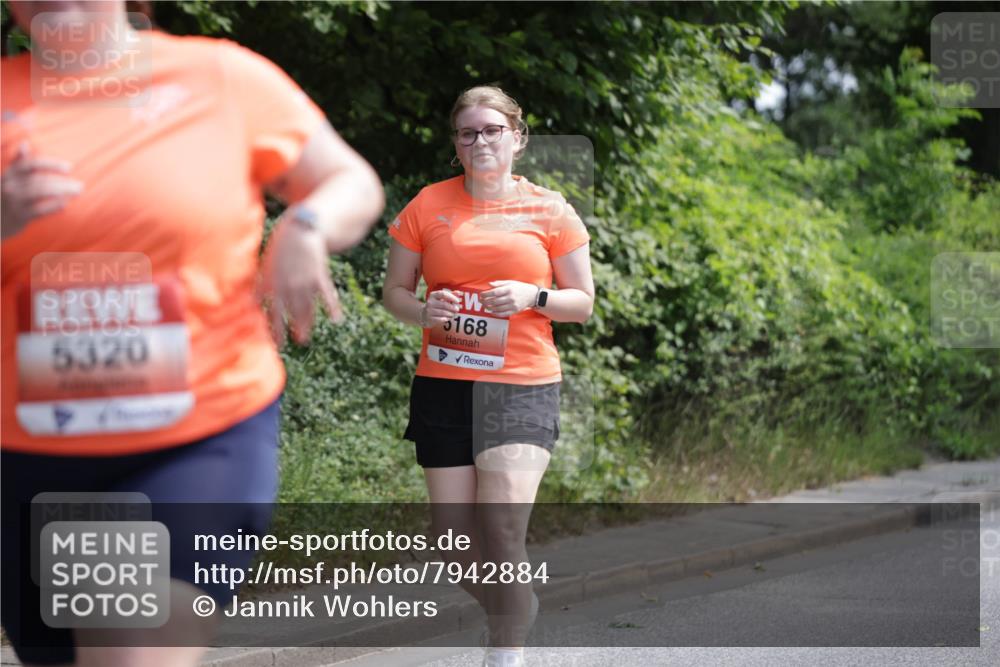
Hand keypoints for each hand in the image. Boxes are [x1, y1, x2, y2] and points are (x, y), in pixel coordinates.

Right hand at [1, 142, 82, 239]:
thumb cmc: (7, 194)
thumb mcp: (10, 177)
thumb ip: (19, 162)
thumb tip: (25, 143)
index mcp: (11, 173)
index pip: (31, 164)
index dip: (51, 165)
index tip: (69, 168)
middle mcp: (11, 185)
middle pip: (40, 181)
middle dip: (62, 183)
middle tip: (81, 186)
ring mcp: (14, 201)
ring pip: (40, 194)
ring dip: (61, 193)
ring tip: (77, 193)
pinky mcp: (19, 216)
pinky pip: (39, 210)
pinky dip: (53, 207)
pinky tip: (65, 205)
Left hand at [259, 215, 342, 345]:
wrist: (299, 229)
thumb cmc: (281, 248)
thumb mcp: (266, 265)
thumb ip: (261, 285)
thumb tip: (251, 303)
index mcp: (273, 283)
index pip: (273, 311)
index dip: (275, 327)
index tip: (277, 343)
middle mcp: (287, 285)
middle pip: (291, 311)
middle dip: (292, 328)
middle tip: (294, 343)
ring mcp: (303, 281)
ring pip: (306, 307)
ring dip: (306, 323)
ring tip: (304, 338)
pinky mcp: (318, 275)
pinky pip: (326, 294)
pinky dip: (332, 307)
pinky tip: (337, 319)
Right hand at [422, 288, 459, 326]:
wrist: (423, 315)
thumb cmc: (436, 305)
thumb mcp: (441, 298)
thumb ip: (450, 295)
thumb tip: (459, 293)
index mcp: (433, 295)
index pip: (443, 294)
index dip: (451, 297)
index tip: (457, 301)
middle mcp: (430, 302)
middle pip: (444, 304)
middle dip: (452, 307)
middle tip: (457, 309)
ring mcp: (429, 311)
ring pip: (443, 313)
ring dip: (450, 314)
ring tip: (453, 314)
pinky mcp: (430, 319)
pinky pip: (441, 319)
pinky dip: (446, 319)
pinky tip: (448, 318)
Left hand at [481, 280, 538, 316]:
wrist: (532, 295)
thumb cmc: (520, 287)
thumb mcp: (510, 282)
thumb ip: (499, 283)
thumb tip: (489, 284)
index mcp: (509, 289)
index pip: (495, 292)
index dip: (486, 294)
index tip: (481, 295)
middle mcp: (511, 297)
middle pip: (495, 301)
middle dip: (486, 302)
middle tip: (481, 301)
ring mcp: (513, 305)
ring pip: (498, 308)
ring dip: (489, 308)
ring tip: (485, 306)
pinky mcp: (514, 311)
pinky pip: (503, 314)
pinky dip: (496, 313)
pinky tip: (491, 312)